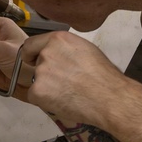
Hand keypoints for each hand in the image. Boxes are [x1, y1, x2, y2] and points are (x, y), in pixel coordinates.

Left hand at [21, 31, 137, 128]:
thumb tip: (60, 56)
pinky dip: (46, 101)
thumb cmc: (104, 75)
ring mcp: (40, 72)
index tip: (33, 61)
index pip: (32, 44)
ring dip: (47, 88)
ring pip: (37, 82)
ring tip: (68, 94)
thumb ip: (66, 49)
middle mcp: (46, 52)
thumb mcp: (85, 50)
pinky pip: (36, 96)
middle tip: (65, 83)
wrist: (109, 98)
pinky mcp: (37, 91)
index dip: (32, 54)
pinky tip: (63, 102)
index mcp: (58, 39)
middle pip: (37, 64)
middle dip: (47, 74)